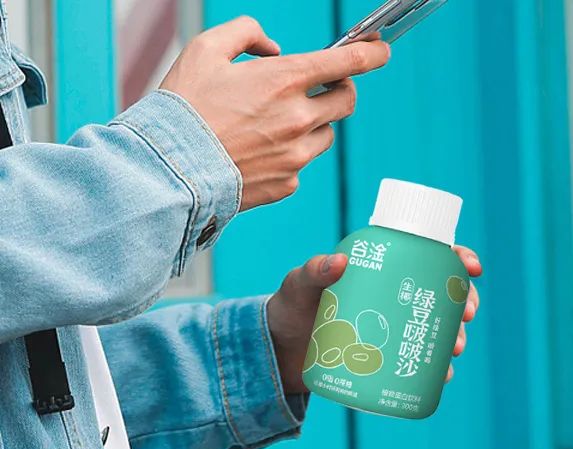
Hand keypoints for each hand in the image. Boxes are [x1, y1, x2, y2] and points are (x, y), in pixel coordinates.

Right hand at [160, 16, 390, 210]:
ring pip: (326, 136)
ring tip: (276, 126)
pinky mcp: (287, 185)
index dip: (371, 53)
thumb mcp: (205, 49)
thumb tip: (273, 48)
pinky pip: (301, 165)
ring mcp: (295, 156)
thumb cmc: (183, 109)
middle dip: (341, 89)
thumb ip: (247, 33)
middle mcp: (298, 119)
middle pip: (347, 102)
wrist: (168, 170)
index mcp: (284, 80)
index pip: (347, 62)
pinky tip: (259, 154)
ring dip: (313, 125)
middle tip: (323, 87)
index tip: (380, 50)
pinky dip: (290, 155)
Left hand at [267, 246, 481, 394]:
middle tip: (465, 315)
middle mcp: (391, 297)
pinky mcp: (386, 356)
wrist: (279, 351)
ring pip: (435, 327)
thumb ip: (313, 271)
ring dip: (454, 335)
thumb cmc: (290, 308)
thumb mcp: (299, 284)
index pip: (424, 256)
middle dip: (463, 302)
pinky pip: (419, 359)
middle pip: (441, 293)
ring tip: (453, 349)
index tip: (470, 268)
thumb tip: (341, 262)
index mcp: (379, 270)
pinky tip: (442, 375)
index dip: (455, 258)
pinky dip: (434, 368)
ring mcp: (391, 327)